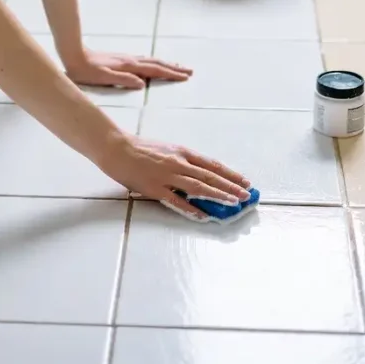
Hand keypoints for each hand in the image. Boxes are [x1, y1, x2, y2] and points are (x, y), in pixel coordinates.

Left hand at [65, 49, 191, 89]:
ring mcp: (127, 58)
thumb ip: (123, 80)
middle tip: (189, 71)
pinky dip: (155, 63)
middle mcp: (130, 60)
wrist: (74, 56)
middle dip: (173, 68)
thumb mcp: (103, 78)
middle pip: (157, 64)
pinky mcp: (122, 59)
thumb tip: (142, 84)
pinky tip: (154, 65)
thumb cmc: (86, 71)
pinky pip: (145, 61)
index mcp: (129, 66)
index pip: (154, 70)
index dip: (170, 74)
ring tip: (177, 67)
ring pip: (151, 61)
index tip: (185, 77)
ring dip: (166, 64)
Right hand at [97, 133, 250, 219]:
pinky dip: (191, 208)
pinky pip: (176, 200)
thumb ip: (183, 161)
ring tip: (233, 203)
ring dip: (218, 195)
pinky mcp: (154, 188)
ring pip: (198, 186)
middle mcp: (179, 162)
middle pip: (210, 176)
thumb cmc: (141, 148)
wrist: (117, 148)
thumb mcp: (167, 149)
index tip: (244, 181)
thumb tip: (201, 174)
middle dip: (230, 186)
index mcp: (182, 152)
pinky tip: (204, 215)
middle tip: (246, 195)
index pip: (212, 164)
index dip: (230, 174)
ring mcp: (167, 175)